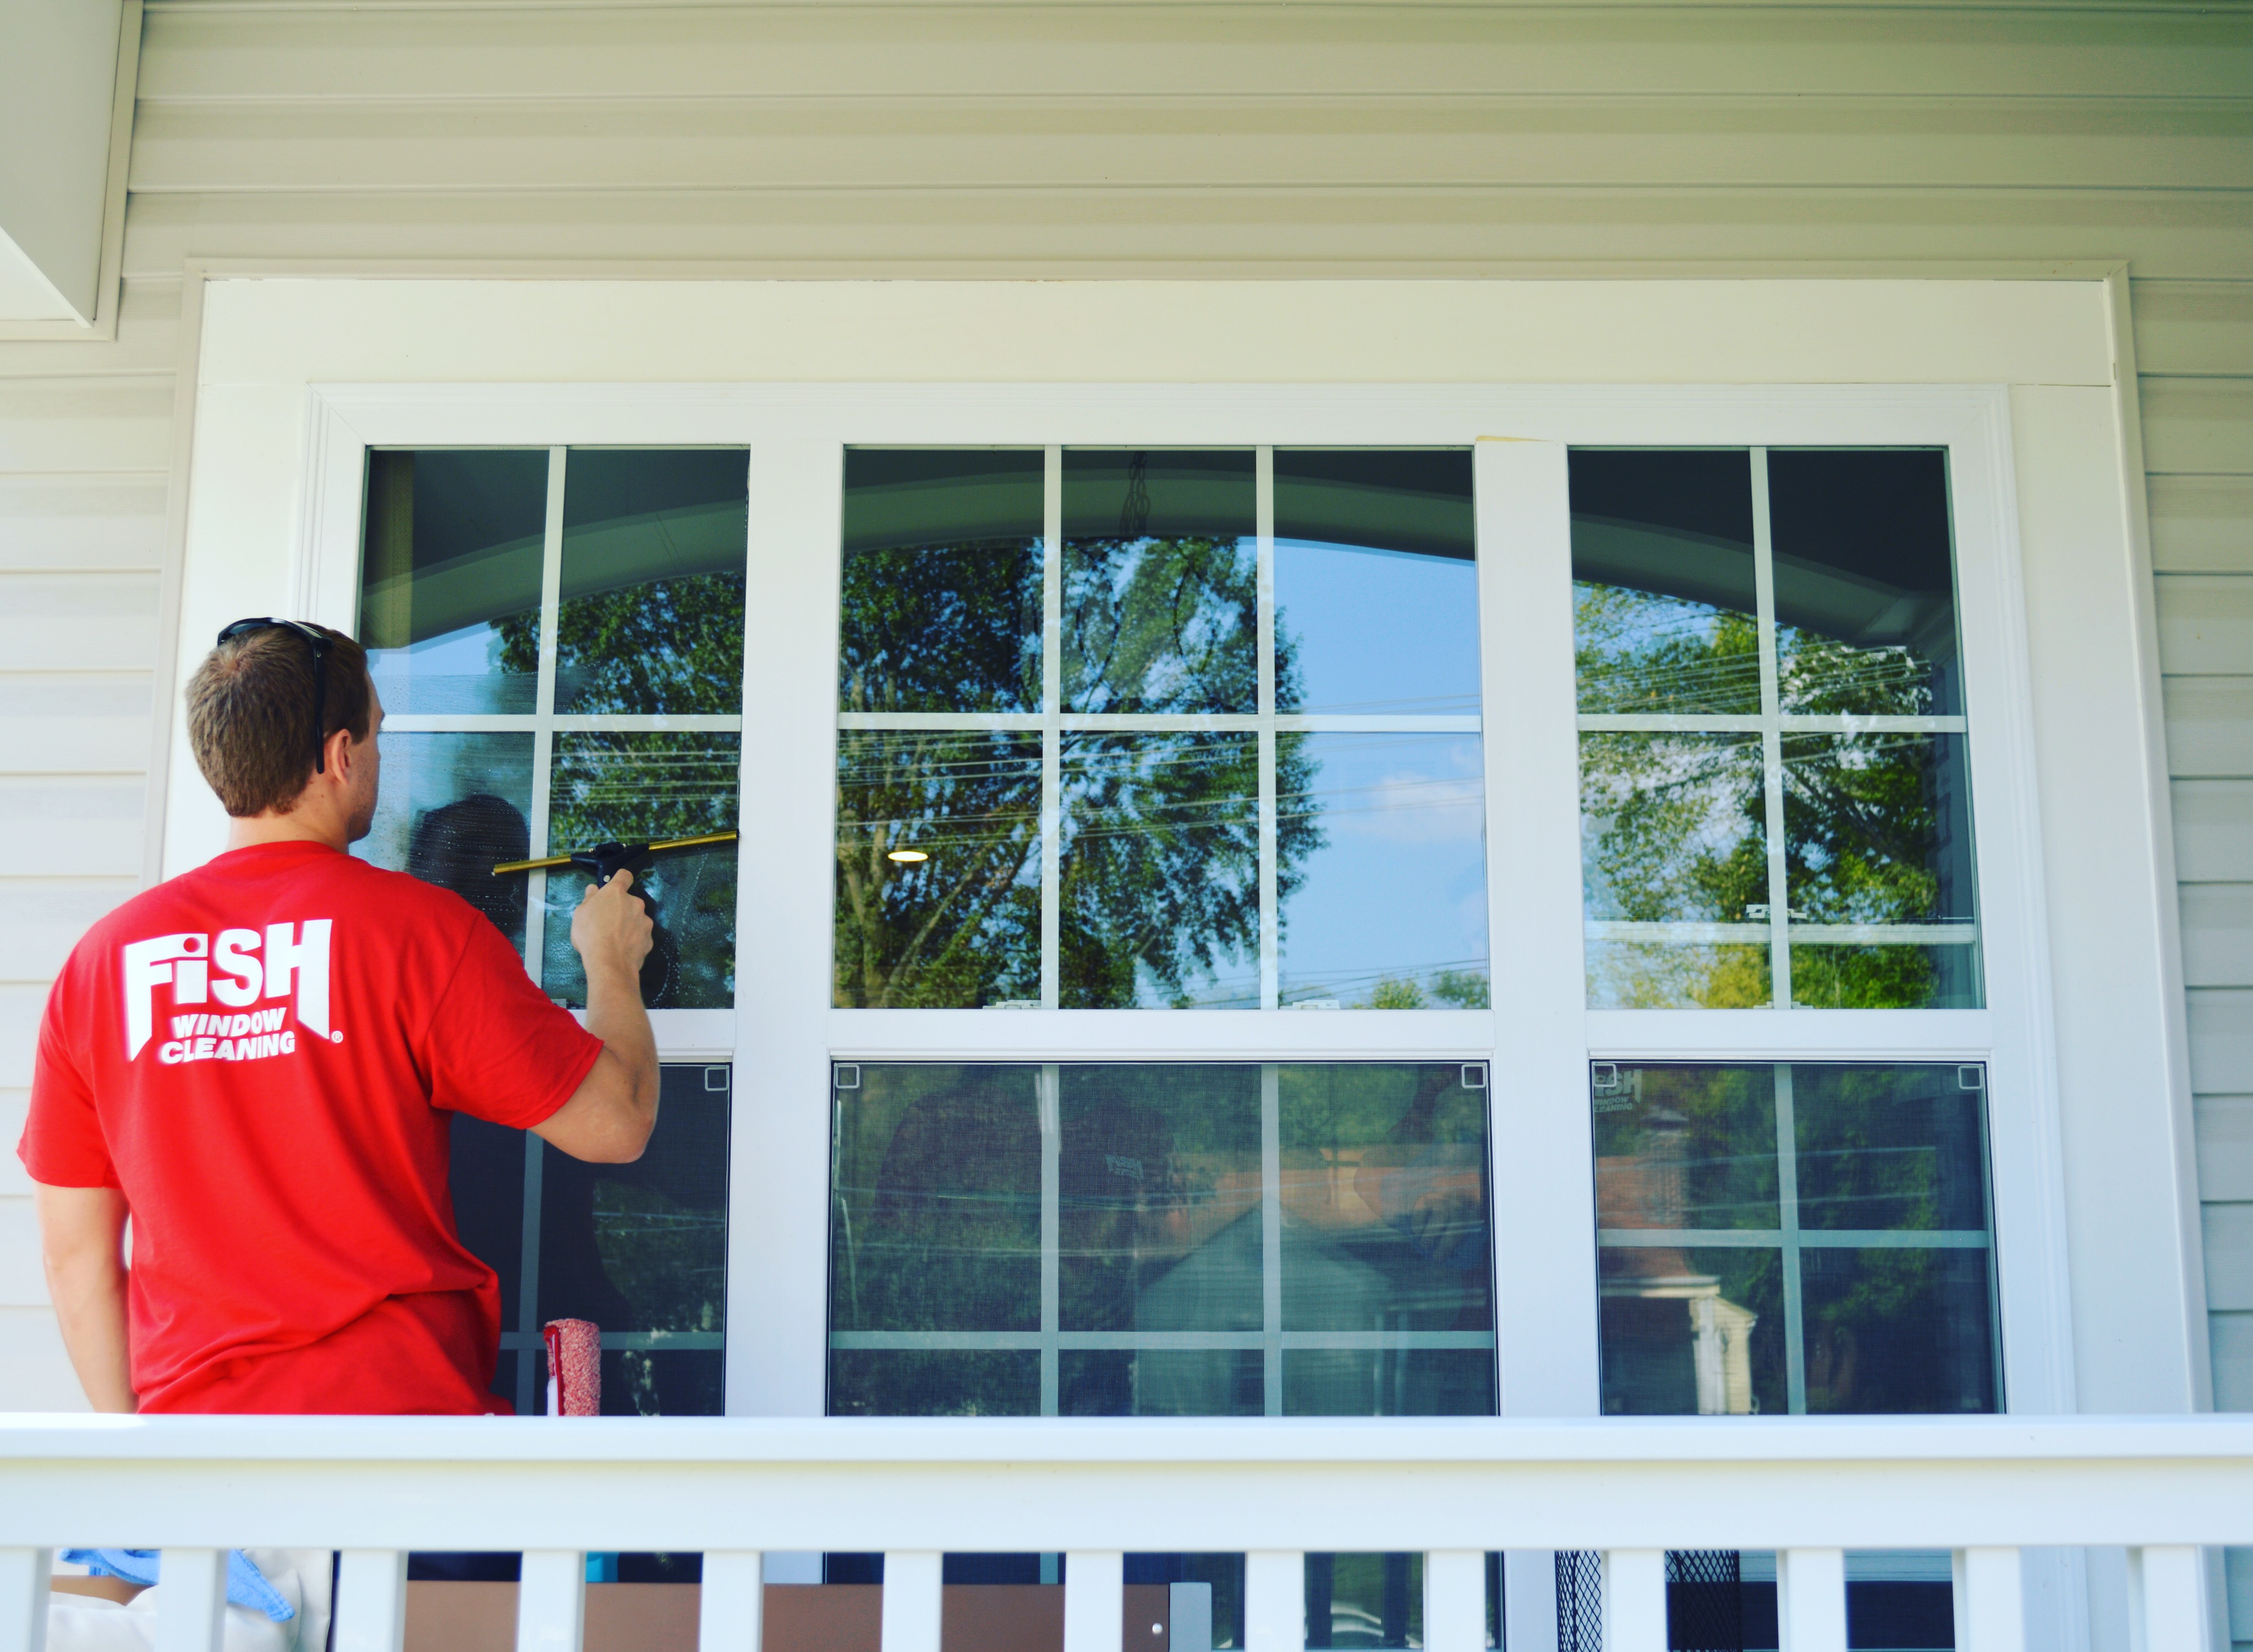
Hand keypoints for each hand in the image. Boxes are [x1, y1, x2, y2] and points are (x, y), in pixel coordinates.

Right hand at [571, 868, 654, 982]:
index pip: (624, 876)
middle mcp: (635, 903)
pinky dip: (634, 940)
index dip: (620, 879)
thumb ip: (589, 899)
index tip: (615, 886)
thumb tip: (594, 889)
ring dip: (629, 924)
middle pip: (629, 901)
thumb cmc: (590, 934)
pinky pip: (640, 936)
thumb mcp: (580, 913)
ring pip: (636, 919)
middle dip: (621, 908)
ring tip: (615, 939)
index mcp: (617, 892)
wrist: (609, 962)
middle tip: (607, 922)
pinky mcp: (649, 939)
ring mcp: (645, 921)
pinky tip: (623, 949)